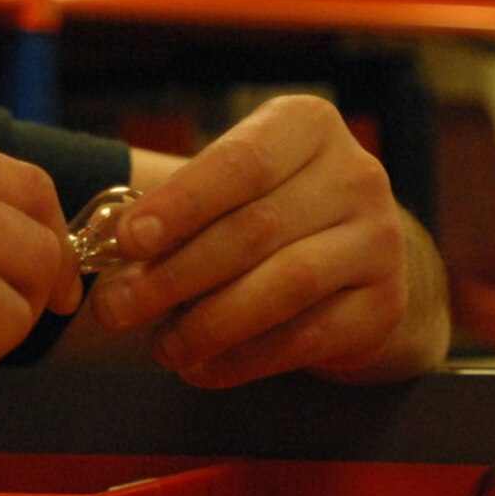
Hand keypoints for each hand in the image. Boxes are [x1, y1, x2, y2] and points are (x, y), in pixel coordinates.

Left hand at [84, 95, 448, 386]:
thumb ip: (180, 210)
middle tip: (117, 308)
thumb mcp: (231, 190)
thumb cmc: (271, 212)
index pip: (241, 162)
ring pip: (284, 285)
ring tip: (161, 347)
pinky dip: (244, 359)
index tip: (128, 240)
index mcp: (308, 127)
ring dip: (209, 323)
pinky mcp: (385, 305)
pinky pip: (306, 337)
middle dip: (175, 275)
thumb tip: (109, 248)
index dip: (181, 204)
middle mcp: (355, 176)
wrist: (358, 262)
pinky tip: (201, 368)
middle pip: (255, 229)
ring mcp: (379, 241)